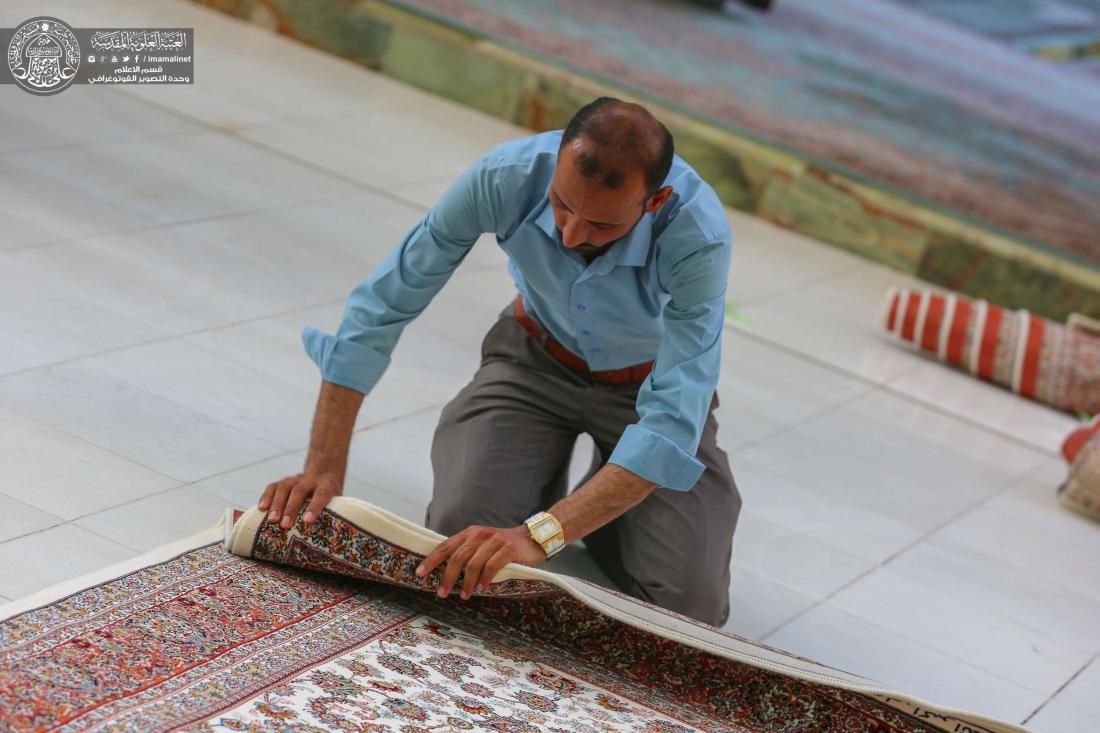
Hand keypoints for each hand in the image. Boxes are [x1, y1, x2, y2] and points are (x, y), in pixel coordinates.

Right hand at [257, 472, 341, 528]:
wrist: (324, 472)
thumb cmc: (330, 496)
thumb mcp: (336, 502)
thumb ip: (331, 516)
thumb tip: (326, 543)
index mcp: (327, 485)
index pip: (322, 494)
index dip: (315, 507)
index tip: (307, 520)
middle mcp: (311, 480)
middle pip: (299, 491)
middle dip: (291, 508)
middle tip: (285, 525)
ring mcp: (296, 478)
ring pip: (284, 488)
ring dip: (277, 504)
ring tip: (272, 520)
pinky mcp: (284, 480)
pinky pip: (273, 486)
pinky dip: (266, 496)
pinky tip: (261, 508)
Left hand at [415, 525, 546, 599]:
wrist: (532, 538)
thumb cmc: (503, 546)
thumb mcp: (482, 544)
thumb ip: (467, 552)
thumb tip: (446, 572)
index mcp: (470, 533)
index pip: (446, 546)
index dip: (432, 559)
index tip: (420, 573)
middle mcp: (480, 535)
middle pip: (457, 557)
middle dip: (447, 577)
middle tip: (442, 593)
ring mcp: (494, 541)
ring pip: (473, 564)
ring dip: (467, 583)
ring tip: (464, 595)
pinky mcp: (508, 549)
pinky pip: (492, 566)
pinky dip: (485, 579)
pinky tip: (482, 588)